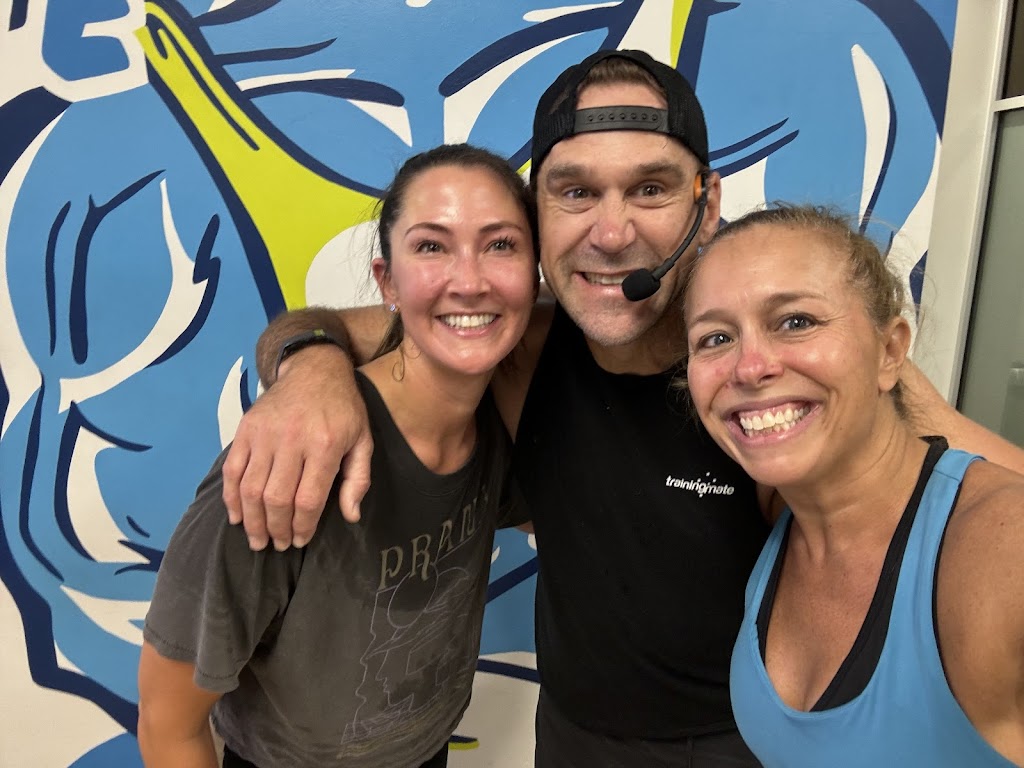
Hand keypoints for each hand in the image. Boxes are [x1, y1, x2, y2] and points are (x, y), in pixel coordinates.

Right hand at [222, 347, 372, 549]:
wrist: (315, 369)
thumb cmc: (344, 409)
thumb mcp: (363, 441)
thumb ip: (358, 479)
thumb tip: (351, 516)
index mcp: (324, 445)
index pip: (307, 499)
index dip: (302, 526)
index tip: (300, 540)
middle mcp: (291, 439)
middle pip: (276, 498)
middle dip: (276, 529)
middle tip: (278, 545)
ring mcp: (264, 433)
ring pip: (250, 488)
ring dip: (252, 520)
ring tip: (258, 539)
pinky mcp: (245, 428)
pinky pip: (232, 470)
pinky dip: (231, 497)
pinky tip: (237, 516)